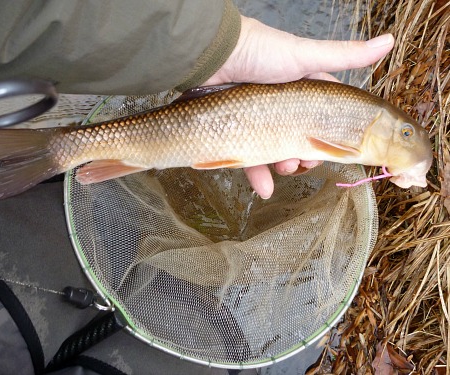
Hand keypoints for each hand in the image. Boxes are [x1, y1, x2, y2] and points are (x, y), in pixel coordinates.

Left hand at [204, 16, 393, 198]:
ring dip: (286, 166)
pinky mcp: (234, 131)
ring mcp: (256, 119)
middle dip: (308, 154)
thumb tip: (389, 40)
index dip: (334, 135)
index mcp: (300, 89)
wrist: (208, 56)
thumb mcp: (304, 55)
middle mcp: (279, 105)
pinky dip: (257, 176)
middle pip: (301, 138)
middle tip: (307, 162)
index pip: (325, 115)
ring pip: (277, 151)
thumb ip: (344, 55)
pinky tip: (265, 189)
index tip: (339, 151)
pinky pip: (249, 159)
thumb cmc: (258, 51)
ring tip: (286, 169)